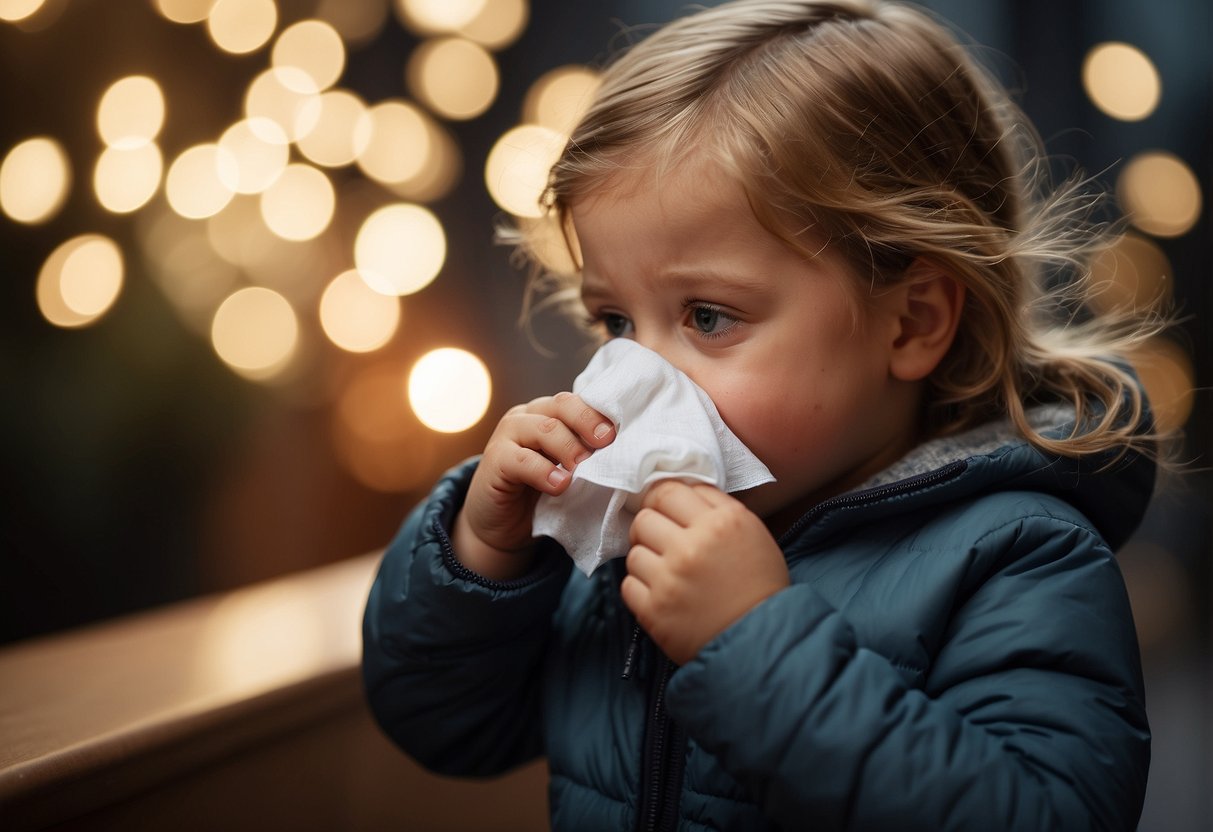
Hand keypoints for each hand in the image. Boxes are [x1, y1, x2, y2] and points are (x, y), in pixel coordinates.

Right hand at [453, 392, 614, 580]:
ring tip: (583, 468)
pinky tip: (559, 485)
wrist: (501, 528)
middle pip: (562, 405)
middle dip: (588, 422)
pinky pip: (520, 460)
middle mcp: (526, 417)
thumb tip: (625, 453)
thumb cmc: (540, 496)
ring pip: (544, 428)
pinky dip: (544, 471)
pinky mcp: (494, 461)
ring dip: (570, 447)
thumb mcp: (567, 471)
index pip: (577, 401)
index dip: (601, 412)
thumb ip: (586, 456)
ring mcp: (507, 436)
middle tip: (607, 442)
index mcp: (547, 414)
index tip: (622, 431)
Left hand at [622, 480, 789, 664]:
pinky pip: (628, 584)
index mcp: (720, 522)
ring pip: (633, 552)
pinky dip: (641, 588)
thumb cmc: (758, 583)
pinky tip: (662, 593)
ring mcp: (669, 580)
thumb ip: (715, 504)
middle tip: (663, 541)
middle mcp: (691, 547)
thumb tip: (679, 486)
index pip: (667, 491)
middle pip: (644, 518)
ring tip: (668, 572)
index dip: (661, 498)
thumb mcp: (750, 531)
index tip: (663, 508)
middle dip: (651, 528)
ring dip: (647, 560)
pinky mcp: (654, 611)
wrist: (760, 640)